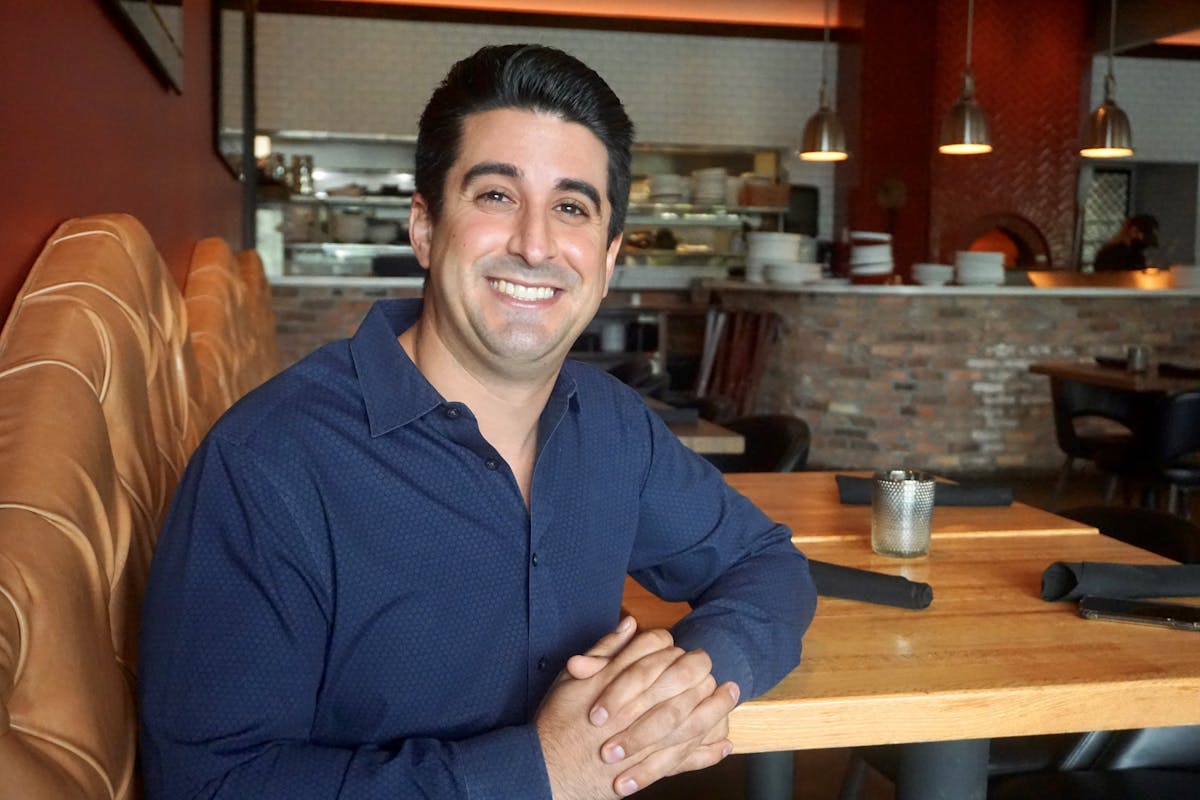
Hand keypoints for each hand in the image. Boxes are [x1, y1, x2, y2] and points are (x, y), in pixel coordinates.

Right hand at [537, 618, 738, 797]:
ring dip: (715, 706)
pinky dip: (708, 752)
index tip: (680, 647)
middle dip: (700, 671)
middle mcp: (634, 709)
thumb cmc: (557, 722)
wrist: (547, 769)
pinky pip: (687, 758)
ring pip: (690, 718)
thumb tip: (630, 623)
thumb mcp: (572, 679)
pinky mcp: (649, 768)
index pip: (655, 651)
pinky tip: (724, 742)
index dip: (671, 647)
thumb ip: (604, 650)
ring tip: (731, 694)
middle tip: (715, 664)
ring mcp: (645, 741)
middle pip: (680, 681)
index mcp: (616, 680)